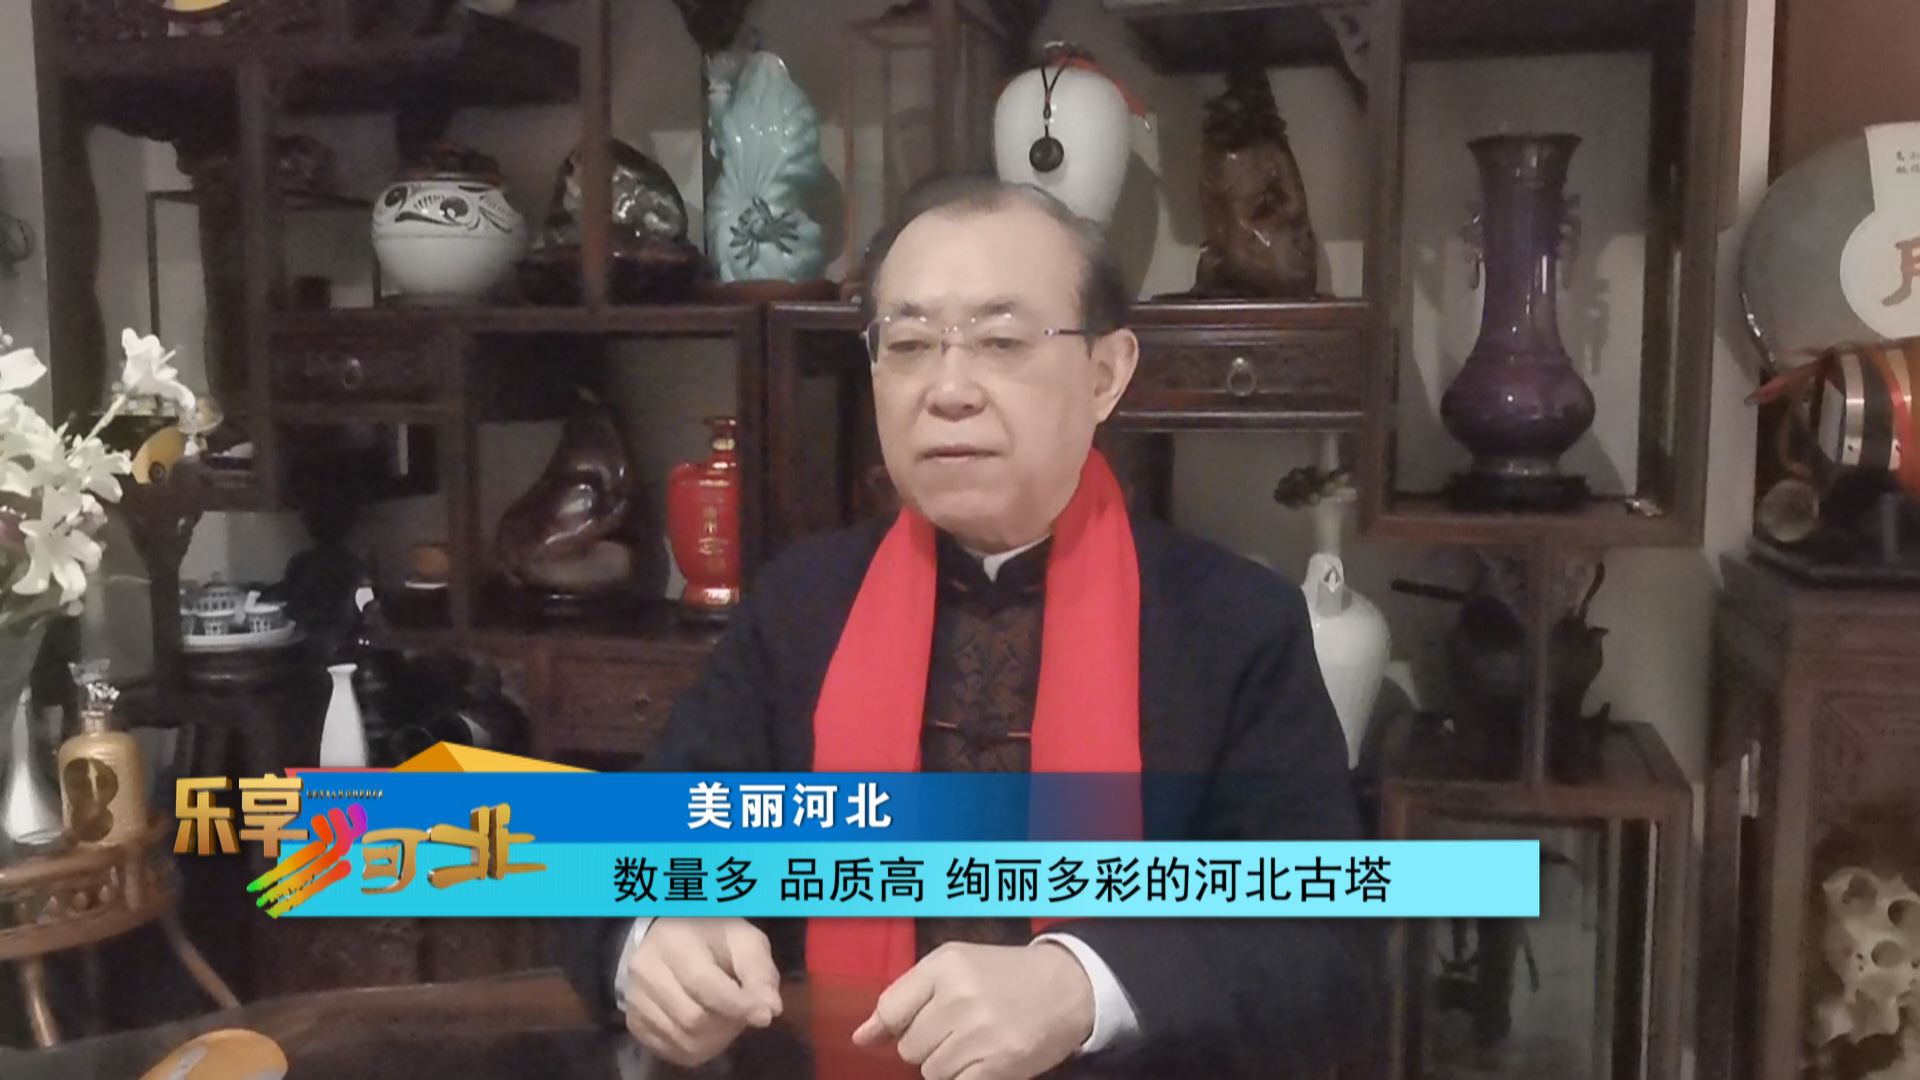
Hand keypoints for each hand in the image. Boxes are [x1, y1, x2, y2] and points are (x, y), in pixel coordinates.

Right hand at [623, 917, 782, 1066]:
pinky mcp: (634, 1021)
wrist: (667, 939)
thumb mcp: (742, 939)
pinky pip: (672, 1051)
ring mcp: (635, 999)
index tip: (764, 1014)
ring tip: (726, 1017)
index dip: (738, 1005)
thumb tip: (770, 1008)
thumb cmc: (711, 936)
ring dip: (716, 1037)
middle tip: (742, 1011)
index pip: (704, 984)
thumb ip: (758, 970)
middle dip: (728, 1022)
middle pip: (694, 1018)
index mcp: (673, 940)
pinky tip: (709, 1027)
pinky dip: (698, 1047)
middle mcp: (645, 970)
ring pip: (684, 1039)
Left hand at [851, 942, 1095, 1079]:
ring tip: (974, 1042)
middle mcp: (960, 996)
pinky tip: (982, 1060)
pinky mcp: (999, 1063)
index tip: (914, 1023)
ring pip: (930, 1071)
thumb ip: (903, 998)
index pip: (890, 1011)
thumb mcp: (951, 967)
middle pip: (908, 1048)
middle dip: (927, 1044)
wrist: (1065, 987)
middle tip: (957, 1028)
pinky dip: (964, 1078)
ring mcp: (981, 1032)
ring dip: (947, 1064)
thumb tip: (860, 1039)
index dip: (896, 1026)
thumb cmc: (1000, 975)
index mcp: (944, 965)